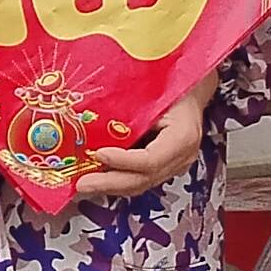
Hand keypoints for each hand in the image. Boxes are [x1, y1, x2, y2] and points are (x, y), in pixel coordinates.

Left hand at [64, 88, 210, 206]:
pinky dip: (117, 179)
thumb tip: (92, 120)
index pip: (151, 160)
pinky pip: (140, 178)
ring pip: (141, 183)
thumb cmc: (172, 84)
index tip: (98, 154)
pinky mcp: (165, 167)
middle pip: (144, 179)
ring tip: (84, 184)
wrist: (190, 90)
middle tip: (81, 184)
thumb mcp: (152, 92)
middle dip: (109, 183)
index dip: (123, 161)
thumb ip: (129, 111)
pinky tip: (97, 177)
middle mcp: (182, 157)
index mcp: (183, 136)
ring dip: (110, 185)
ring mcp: (175, 165)